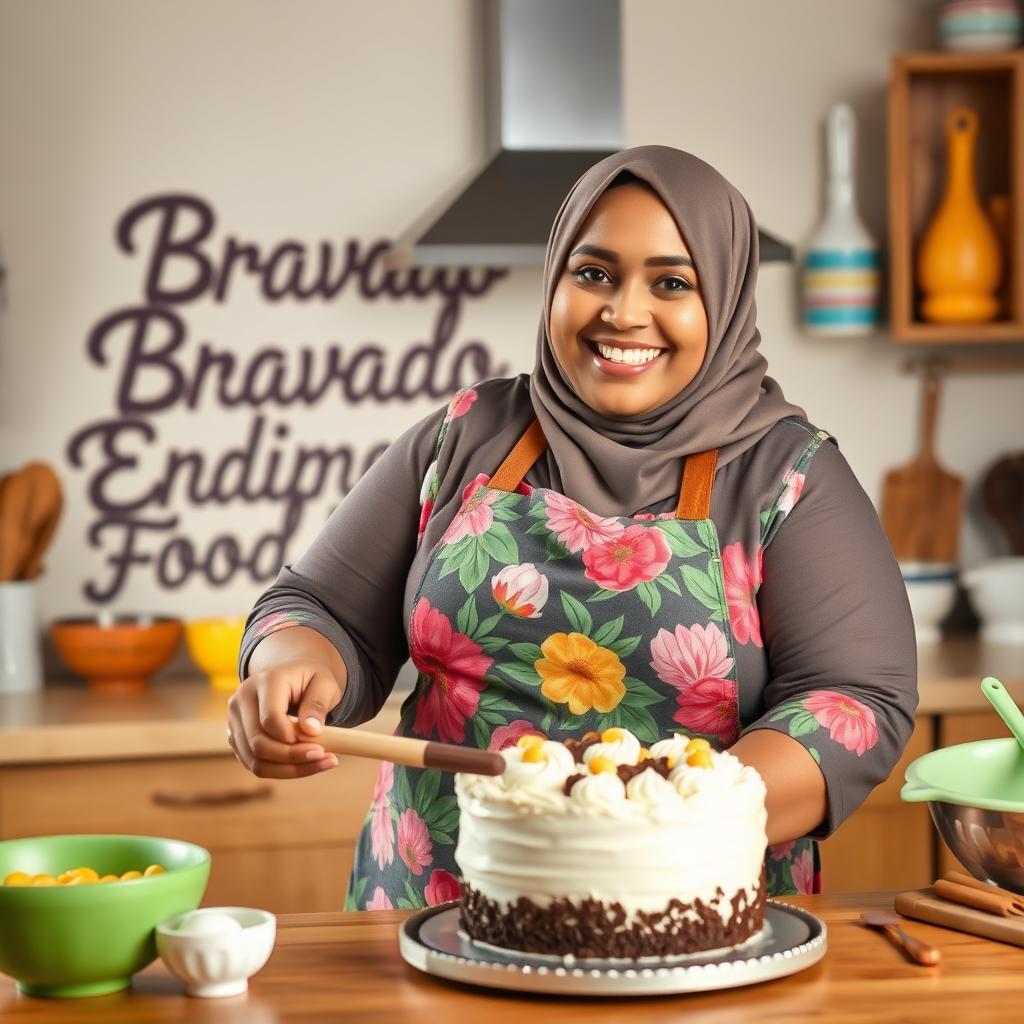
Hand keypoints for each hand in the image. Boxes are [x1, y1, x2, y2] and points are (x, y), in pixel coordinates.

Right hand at [227, 661, 342, 778]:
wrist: (293, 675)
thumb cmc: (311, 679)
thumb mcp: (325, 684)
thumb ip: (318, 704)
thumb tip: (311, 730)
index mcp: (265, 681)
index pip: (270, 719)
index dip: (292, 740)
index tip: (319, 748)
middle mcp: (242, 699)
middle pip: (258, 743)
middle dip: (291, 758)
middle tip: (323, 758)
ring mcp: (235, 719)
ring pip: (254, 759)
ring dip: (287, 770)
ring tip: (319, 764)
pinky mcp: (236, 736)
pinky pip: (254, 763)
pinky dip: (280, 770)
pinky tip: (304, 765)